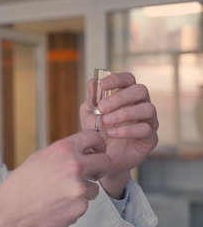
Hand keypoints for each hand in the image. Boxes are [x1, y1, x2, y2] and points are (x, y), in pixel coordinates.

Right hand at [0, 131, 110, 226]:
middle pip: (105, 161)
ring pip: (94, 187)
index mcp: (63, 149)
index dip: (98, 144)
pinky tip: (58, 202)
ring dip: (84, 189)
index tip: (98, 149)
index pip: (94, 137)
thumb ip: (64, 152)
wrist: (11, 209)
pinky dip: (75, 204)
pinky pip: (85, 203)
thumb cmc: (21, 184)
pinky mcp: (80, 207)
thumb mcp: (40, 157)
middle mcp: (74, 166)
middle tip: (92, 172)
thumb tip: (82, 151)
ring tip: (61, 192)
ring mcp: (79, 188)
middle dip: (100, 167)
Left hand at [80, 72, 158, 197]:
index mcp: (126, 95)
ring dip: (123, 114)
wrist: (102, 159)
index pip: (128, 79)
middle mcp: (141, 104)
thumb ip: (91, 100)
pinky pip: (146, 129)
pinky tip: (112, 134)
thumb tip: (92, 82)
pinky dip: (127, 130)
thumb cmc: (97, 132)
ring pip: (146, 109)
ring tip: (105, 123)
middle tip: (102, 109)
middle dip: (120, 98)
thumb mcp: (88, 116)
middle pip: (140, 90)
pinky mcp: (151, 138)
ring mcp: (149, 120)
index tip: (102, 85)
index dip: (117, 79)